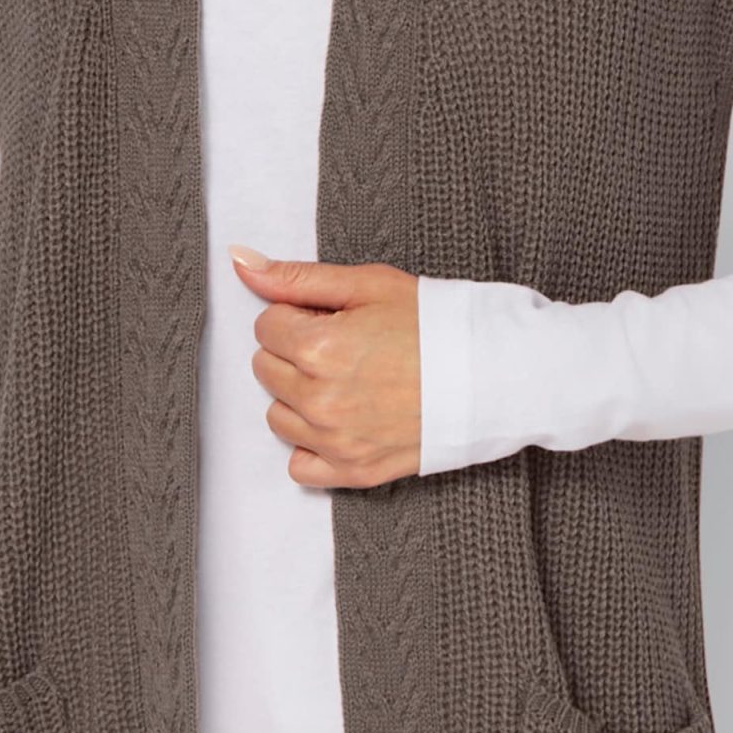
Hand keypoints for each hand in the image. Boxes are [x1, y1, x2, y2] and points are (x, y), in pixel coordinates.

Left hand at [229, 244, 421, 486]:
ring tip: (346, 381)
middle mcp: (320, 400)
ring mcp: (336, 440)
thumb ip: (297, 277)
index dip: (298, 316)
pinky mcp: (354, 470)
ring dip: (299, 396)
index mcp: (319, 348)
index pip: (266, 326)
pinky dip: (312, 445)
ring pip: (278, 415)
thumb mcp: (368, 284)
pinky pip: (300, 465)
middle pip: (266, 369)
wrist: (492, 375)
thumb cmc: (436, 324)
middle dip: (295, 352)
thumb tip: (240, 262)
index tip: (332, 318)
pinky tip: (342, 420)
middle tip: (344, 346)